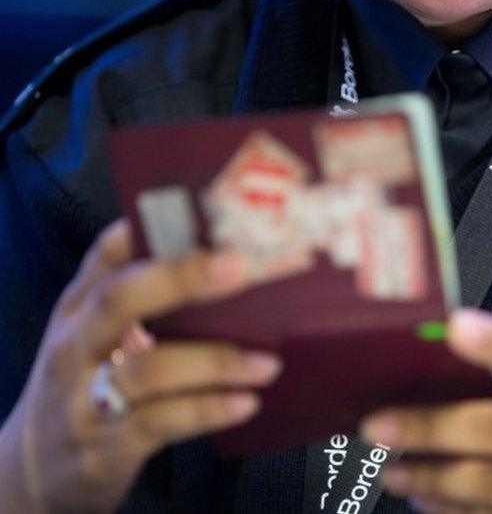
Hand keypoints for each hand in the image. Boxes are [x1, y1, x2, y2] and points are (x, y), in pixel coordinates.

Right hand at [0, 221, 281, 512]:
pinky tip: (246, 402)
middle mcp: (77, 346)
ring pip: (148, 370)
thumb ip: (147, 303)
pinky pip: (160, 422)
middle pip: (120, 300)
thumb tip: (233, 265)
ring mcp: (86, 398)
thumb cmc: (86, 386)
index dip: (152, 228)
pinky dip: (207, 410)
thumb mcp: (98, 337)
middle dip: (181, 278)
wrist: (33, 470)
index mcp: (81, 309)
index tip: (205, 211)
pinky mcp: (106, 447)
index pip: (108, 254)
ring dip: (215, 362)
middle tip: (240, 267)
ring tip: (268, 363)